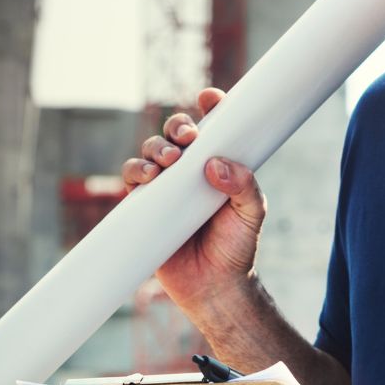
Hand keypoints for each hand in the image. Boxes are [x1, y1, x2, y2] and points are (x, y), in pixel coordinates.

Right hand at [120, 87, 266, 310]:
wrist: (214, 287)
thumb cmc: (237, 248)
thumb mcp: (252, 213)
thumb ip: (244, 186)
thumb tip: (216, 164)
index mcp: (217, 166)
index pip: (213, 129)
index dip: (210, 107)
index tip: (210, 97)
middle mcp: (189, 173)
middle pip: (175, 133)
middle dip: (178, 126)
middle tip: (188, 137)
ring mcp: (165, 188)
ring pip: (151, 152)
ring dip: (156, 148)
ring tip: (169, 161)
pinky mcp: (144, 207)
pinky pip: (132, 179)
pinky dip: (136, 170)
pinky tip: (148, 176)